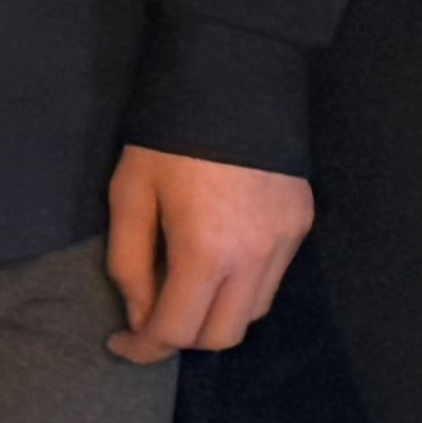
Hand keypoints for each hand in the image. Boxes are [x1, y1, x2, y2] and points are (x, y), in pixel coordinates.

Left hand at [104, 145, 314, 363]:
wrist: (232, 74)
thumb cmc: (167, 134)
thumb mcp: (129, 195)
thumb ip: (130, 264)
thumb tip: (141, 316)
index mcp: (206, 251)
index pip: (177, 331)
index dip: (143, 347)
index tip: (120, 343)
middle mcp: (255, 258)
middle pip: (221, 336)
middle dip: (182, 337)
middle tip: (152, 315)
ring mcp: (285, 242)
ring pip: (253, 313)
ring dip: (215, 315)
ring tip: (185, 288)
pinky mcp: (301, 223)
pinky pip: (273, 279)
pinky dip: (243, 287)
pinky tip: (219, 261)